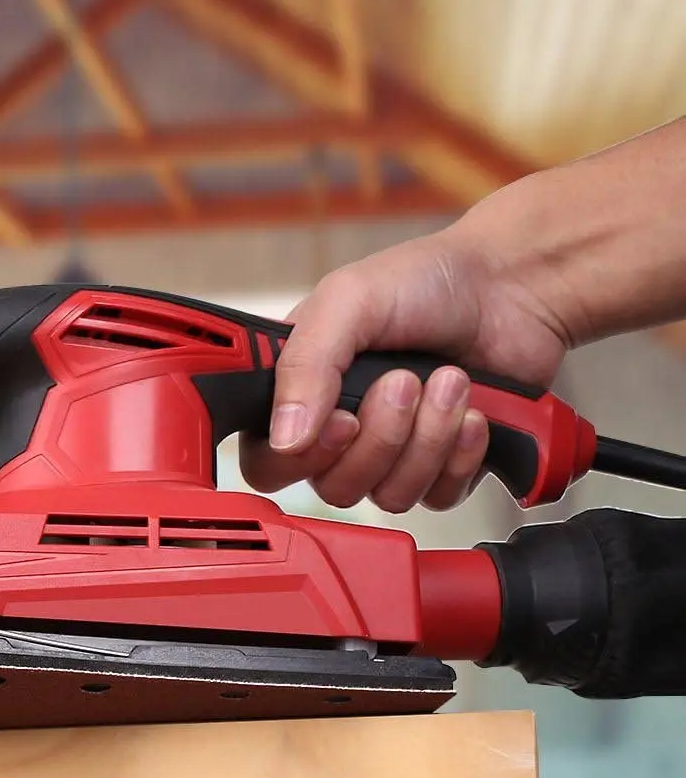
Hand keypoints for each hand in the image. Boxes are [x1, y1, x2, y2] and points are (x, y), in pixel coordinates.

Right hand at [239, 196, 572, 511]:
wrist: (511, 285)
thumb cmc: (424, 281)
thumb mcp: (347, 301)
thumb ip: (305, 365)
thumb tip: (284, 437)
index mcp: (298, 390)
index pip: (266, 462)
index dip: (299, 458)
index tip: (341, 420)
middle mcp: (338, 429)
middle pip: (333, 486)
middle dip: (382, 436)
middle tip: (404, 382)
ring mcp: (391, 453)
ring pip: (389, 495)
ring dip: (428, 438)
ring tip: (449, 382)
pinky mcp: (442, 468)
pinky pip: (438, 496)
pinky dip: (461, 454)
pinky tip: (475, 412)